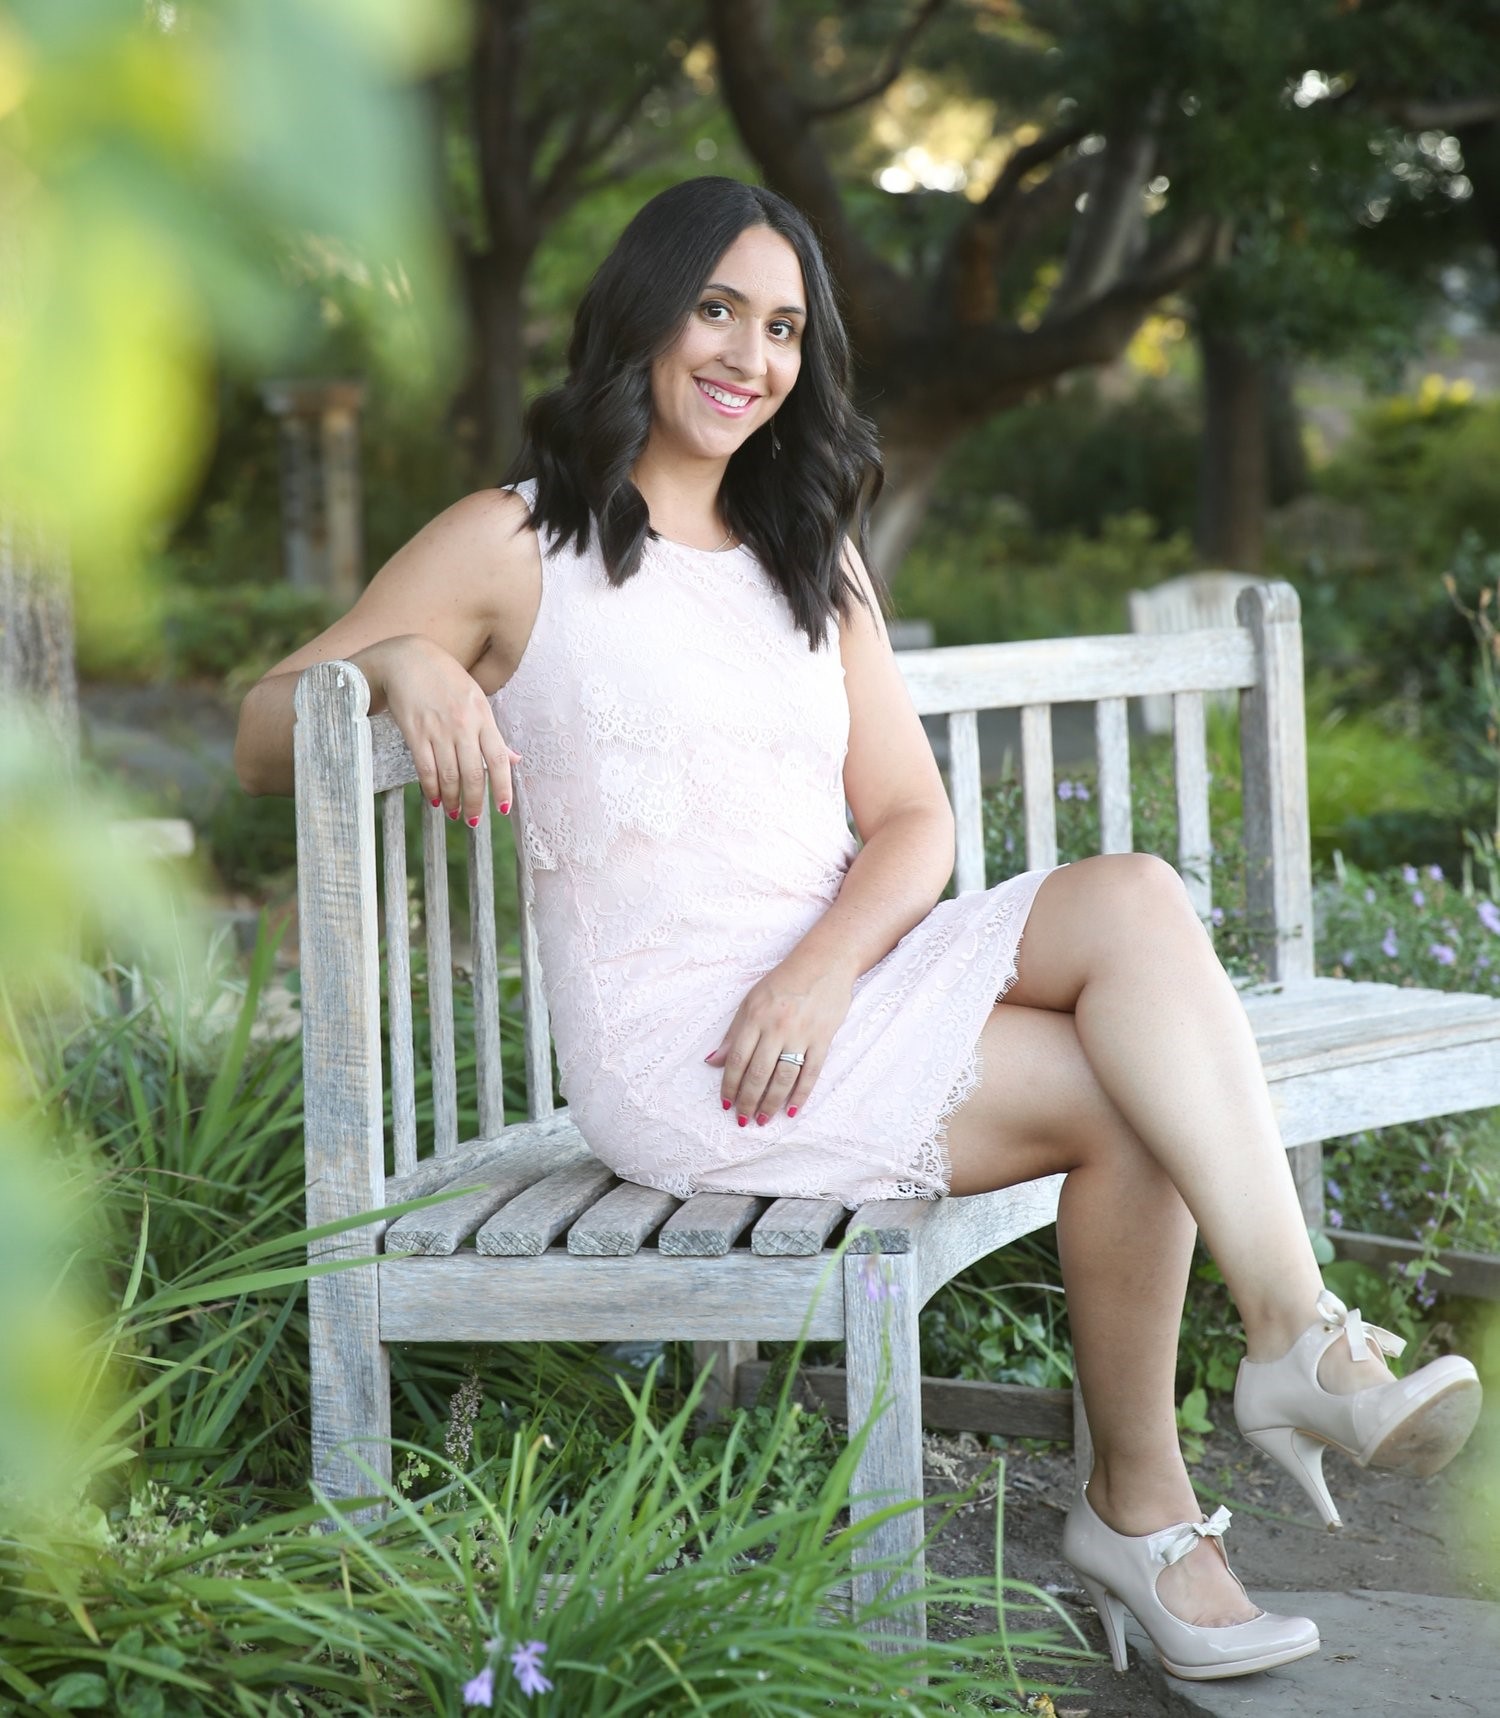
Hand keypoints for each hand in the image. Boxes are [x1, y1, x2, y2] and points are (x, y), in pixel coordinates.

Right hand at [357, 634, 520, 824]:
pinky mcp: (415, 731)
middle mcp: (463, 725)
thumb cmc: (445, 678)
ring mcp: (438, 729)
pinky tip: (434, 799)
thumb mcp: (476, 698)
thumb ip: (493, 732)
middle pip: (473, 775)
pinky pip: (425, 769)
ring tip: (453, 813)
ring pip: (449, 776)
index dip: (502, 788)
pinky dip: (431, 788)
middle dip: (474, 803)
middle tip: (473, 821)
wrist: (407, 657)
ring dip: (452, 800)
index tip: (502, 809)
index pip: (498, 760)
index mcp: (483, 716)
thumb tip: (514, 760)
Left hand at [706, 954, 853, 1124]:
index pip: (737, 1059)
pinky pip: (811, 1073)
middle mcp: (776, 1027)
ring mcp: (801, 1034)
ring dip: (771, 1103)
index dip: (729, 1085)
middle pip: (758, 1074)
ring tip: (763, 1120)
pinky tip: (791, 1110)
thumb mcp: (751, 1000)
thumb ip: (734, 1032)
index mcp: (755, 1017)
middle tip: (743, 1119)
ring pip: (783, 1078)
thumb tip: (713, 1061)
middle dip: (747, 1100)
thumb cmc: (784, 980)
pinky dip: (801, 1094)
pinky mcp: (823, 1038)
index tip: (725, 1104)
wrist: (825, 962)